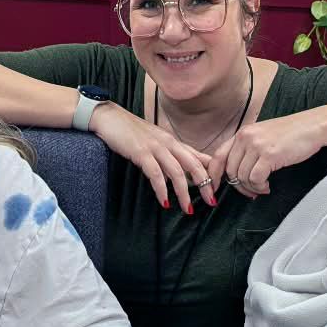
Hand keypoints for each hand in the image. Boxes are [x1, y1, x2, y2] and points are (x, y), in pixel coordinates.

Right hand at [90, 104, 216, 212]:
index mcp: (173, 142)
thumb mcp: (155, 143)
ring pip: (177, 172)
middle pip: (194, 165)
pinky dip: (162, 189)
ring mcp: (155, 147)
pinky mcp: (141, 152)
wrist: (110, 117)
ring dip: (184, 193)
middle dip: (205, 185)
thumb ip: (168, 157)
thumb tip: (178, 177)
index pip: (198, 157)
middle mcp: (169, 143)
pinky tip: (165, 202)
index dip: (211, 173)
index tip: (216, 189)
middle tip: (212, 202)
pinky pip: (156, 174)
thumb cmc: (131, 132)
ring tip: (188, 209)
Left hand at [219, 112, 326, 197]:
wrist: (313, 126)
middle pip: (230, 171)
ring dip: (252, 188)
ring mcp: (257, 146)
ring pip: (242, 177)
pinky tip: (268, 185)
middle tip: (251, 191)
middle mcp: (245, 138)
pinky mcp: (269, 155)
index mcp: (242, 133)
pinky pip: (255, 179)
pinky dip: (260, 187)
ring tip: (263, 187)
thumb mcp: (263, 136)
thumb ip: (248, 149)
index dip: (213, 175)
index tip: (214, 188)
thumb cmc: (292, 133)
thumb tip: (237, 173)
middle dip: (238, 186)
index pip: (218, 156)